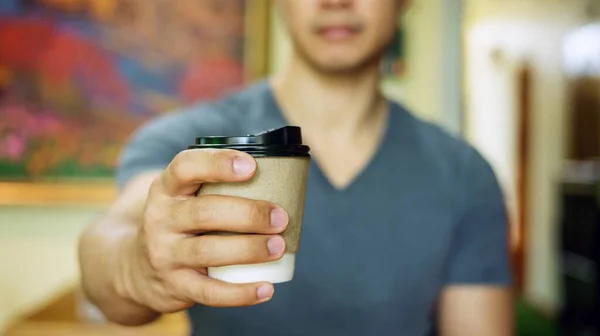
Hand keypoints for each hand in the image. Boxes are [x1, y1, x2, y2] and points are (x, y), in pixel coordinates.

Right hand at [118, 149, 288, 312]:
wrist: (136, 268)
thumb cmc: (180, 223)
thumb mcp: (182, 198)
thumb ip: (215, 185)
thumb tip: (281, 178)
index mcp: (166, 189)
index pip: (185, 167)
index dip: (218, 163)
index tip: (252, 166)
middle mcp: (161, 218)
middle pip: (205, 211)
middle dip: (248, 213)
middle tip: (280, 217)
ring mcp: (165, 254)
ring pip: (208, 250)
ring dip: (249, 249)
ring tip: (279, 246)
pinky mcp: (175, 285)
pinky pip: (210, 292)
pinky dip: (241, 293)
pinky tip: (267, 288)